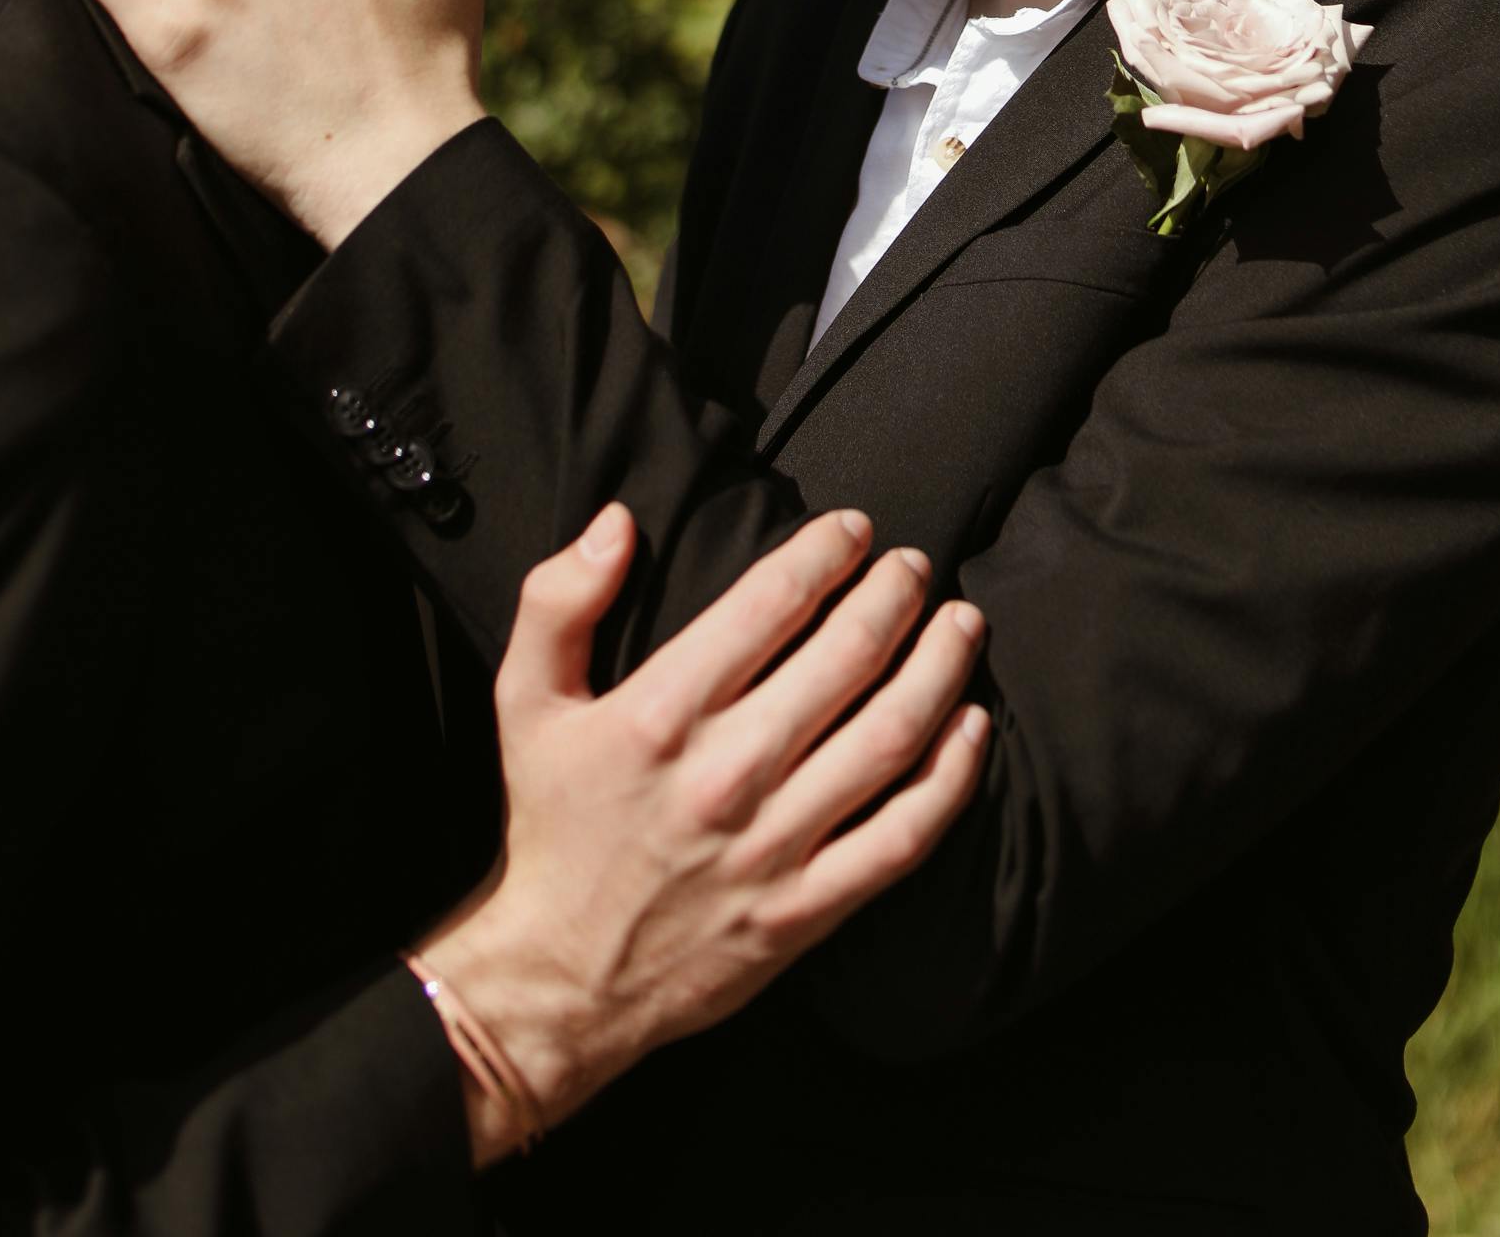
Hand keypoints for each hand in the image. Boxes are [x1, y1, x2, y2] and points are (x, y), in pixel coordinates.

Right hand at [417, 504, 989, 1163]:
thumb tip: (617, 522)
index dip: (824, 553)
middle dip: (894, 596)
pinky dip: (951, 778)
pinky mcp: (805, 909)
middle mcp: (726, 774)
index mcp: (661, 714)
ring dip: (938, 668)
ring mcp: (773, 845)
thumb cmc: (552, 826)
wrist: (560, 977)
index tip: (853, 529)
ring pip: (888, 737)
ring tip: (962, 624)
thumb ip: (558, 601)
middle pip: (845, 658)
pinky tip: (973, 727)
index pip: (770, 604)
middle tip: (916, 566)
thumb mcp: (526, 701)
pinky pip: (901, 836)